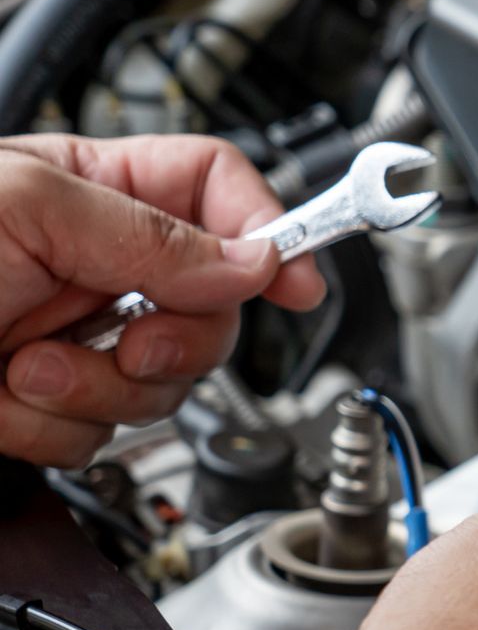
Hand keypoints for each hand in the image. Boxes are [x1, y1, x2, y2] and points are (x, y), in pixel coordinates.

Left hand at [0, 133, 324, 466]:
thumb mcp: (27, 207)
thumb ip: (148, 232)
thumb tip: (255, 260)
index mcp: (94, 193)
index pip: (218, 191)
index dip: (269, 231)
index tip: (296, 282)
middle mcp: (97, 266)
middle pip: (215, 307)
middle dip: (179, 341)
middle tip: (136, 344)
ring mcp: (77, 339)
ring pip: (167, 385)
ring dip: (99, 391)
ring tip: (29, 368)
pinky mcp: (50, 405)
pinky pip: (101, 438)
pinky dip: (52, 431)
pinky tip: (5, 400)